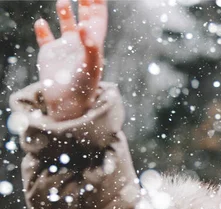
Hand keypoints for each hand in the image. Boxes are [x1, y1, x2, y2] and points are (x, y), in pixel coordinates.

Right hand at [34, 0, 106, 120]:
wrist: (69, 105)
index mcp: (93, 45)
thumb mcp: (89, 65)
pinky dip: (43, 31)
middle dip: (85, 4)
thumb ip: (90, 46)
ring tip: (63, 1)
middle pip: (85, 19)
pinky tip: (41, 23)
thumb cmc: (83, 87)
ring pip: (67, 27)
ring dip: (65, 14)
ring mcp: (65, 50)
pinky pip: (46, 40)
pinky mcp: (50, 56)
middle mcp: (80, 45)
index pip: (97, 20)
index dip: (98, 5)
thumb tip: (83, 26)